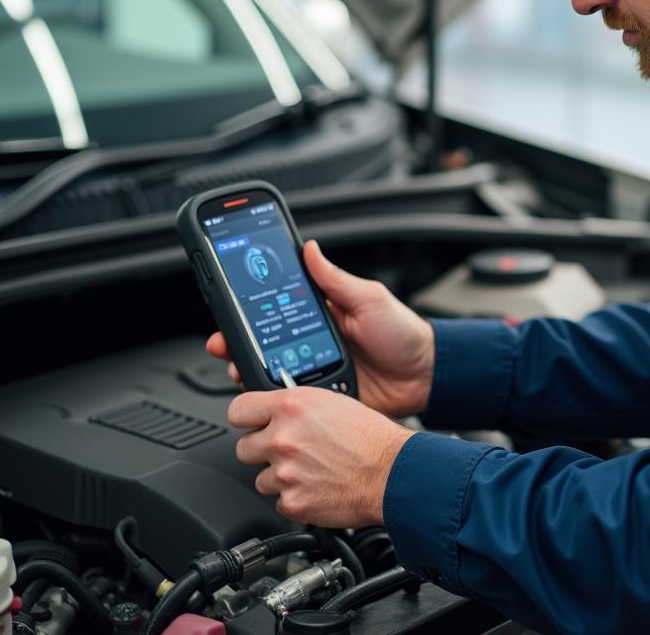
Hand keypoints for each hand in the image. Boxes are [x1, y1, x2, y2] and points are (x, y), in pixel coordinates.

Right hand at [206, 240, 435, 417]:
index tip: (227, 308)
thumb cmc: (402, 332)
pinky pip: (294, 401)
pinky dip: (278, 400)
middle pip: (264, 344)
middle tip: (224, 345)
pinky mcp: (323, 399)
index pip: (276, 309)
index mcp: (321, 314)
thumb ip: (336, 279)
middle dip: (238, 344)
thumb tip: (310, 248)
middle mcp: (311, 342)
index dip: (249, 310)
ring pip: (272, 374)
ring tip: (241, 370)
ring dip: (252, 373)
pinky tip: (271, 398)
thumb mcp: (369, 298)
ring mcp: (315, 371)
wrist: (425, 375)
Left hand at [229, 386, 414, 526]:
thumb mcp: (331, 401)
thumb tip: (275, 413)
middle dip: (261, 451)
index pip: (238, 410)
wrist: (391, 472)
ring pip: (260, 478)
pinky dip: (294, 498)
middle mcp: (283, 437)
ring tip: (309, 470)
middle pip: (242, 448)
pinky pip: (279, 501)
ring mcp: (285, 472)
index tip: (251, 423)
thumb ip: (296, 406)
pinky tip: (316, 487)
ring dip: (279, 476)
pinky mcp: (292, 502)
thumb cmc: (369, 436)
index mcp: (291, 406)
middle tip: (286, 450)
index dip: (246, 418)